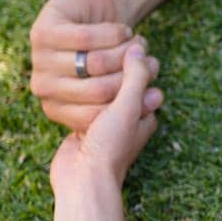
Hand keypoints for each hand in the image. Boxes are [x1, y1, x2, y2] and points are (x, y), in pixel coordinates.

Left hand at [29, 0, 161, 130]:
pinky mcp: (41, 33)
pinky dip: (115, 34)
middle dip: (133, 76)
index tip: (154, 92)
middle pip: (99, 90)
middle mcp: (43, 88)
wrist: (90, 10)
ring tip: (139, 45)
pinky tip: (124, 32)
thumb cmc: (108, 53)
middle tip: (149, 61)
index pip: (96, 116)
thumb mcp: (118, 80)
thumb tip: (156, 99)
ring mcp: (39, 60)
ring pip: (96, 63)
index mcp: (57, 108)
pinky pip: (87, 38)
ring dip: (127, 51)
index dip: (130, 104)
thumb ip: (132, 94)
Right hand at [50, 42, 160, 194]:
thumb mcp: (128, 106)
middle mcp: (128, 121)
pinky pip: (85, 102)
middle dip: (123, 68)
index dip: (144, 63)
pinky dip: (82, 91)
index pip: (147, 83)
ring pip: (105, 93)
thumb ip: (135, 77)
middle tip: (121, 46)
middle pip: (126, 86)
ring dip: (101, 78)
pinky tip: (74, 77)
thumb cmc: (110, 145)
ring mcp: (105, 124)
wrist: (83, 178)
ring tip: (95, 58)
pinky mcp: (83, 126)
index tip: (138, 42)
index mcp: (145, 116)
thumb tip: (138, 49)